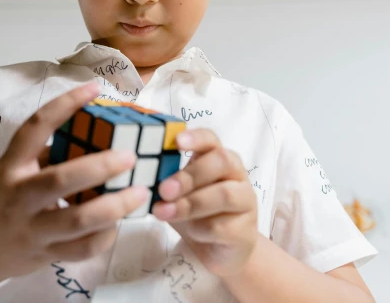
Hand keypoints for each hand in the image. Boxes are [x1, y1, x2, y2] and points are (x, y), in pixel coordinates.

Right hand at [0, 82, 149, 290]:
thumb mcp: (6, 173)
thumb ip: (41, 156)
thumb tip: (89, 132)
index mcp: (9, 168)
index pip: (35, 127)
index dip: (65, 105)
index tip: (94, 88)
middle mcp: (17, 197)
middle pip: (60, 180)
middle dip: (100, 166)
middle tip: (130, 155)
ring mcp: (30, 230)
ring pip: (76, 221)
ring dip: (114, 206)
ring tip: (140, 192)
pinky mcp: (42, 256)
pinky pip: (80, 249)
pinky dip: (104, 236)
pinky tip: (117, 224)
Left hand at [152, 129, 258, 276]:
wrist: (217, 251)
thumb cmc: (196, 215)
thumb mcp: (178, 195)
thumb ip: (167, 182)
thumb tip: (143, 177)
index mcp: (218, 160)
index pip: (212, 139)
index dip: (196, 138)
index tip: (177, 142)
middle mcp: (236, 176)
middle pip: (221, 161)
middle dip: (190, 175)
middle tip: (164, 190)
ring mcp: (246, 202)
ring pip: (224, 194)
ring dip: (190, 204)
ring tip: (164, 213)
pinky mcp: (246, 231)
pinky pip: (222, 226)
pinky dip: (200, 229)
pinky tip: (191, 232)